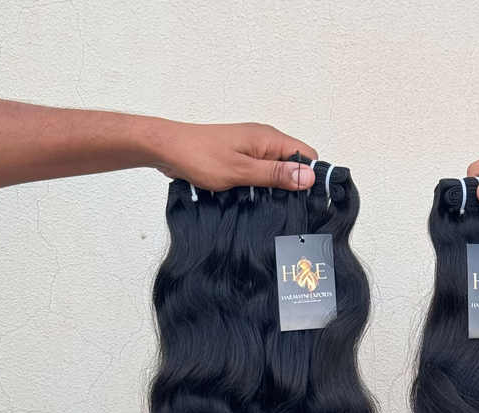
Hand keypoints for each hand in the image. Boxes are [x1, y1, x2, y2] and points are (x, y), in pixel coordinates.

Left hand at [152, 120, 317, 191]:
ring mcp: (251, 148)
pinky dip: (261, 185)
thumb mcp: (241, 171)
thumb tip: (308, 175)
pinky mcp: (241, 157)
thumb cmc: (199, 156)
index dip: (311, 176)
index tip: (309, 199)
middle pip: (294, 163)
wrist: (167, 148)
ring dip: (275, 187)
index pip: (307, 155)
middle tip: (286, 208)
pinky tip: (254, 198)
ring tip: (268, 204)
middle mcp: (263, 140)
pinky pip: (262, 172)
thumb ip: (275, 174)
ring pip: (278, 170)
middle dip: (294, 185)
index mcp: (268, 138)